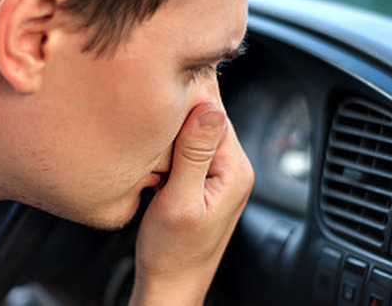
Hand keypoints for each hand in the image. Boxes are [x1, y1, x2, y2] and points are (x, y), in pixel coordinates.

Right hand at [129, 103, 253, 305]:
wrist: (170, 285)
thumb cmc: (172, 253)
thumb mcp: (179, 200)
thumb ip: (194, 153)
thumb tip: (211, 106)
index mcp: (235, 168)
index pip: (214, 111)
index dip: (183, 108)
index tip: (158, 114)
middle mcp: (234, 167)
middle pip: (203, 119)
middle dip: (174, 128)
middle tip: (156, 158)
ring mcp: (220, 174)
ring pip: (191, 133)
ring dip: (168, 143)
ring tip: (156, 171)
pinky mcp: (204, 180)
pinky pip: (185, 151)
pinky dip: (167, 157)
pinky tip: (158, 175)